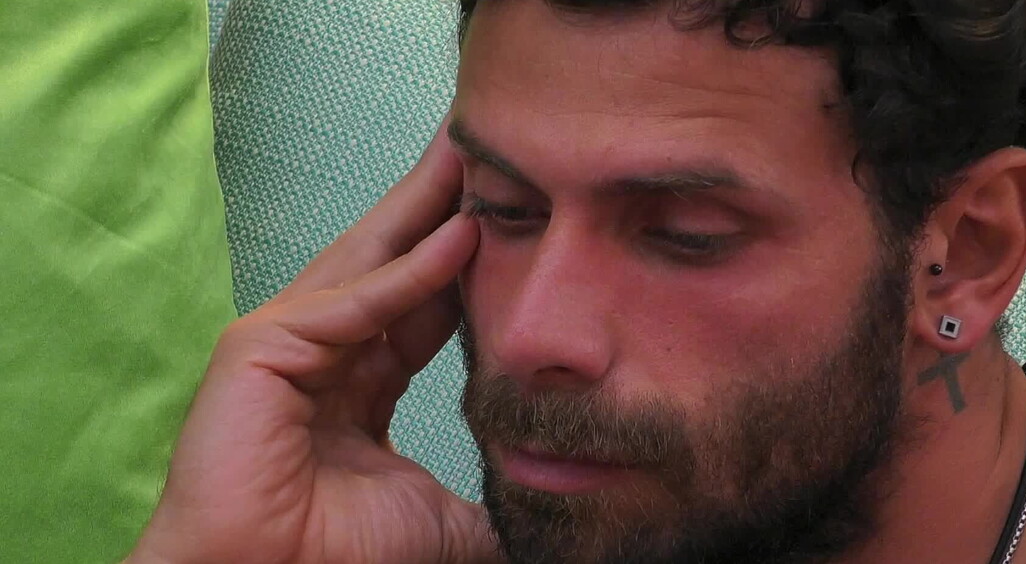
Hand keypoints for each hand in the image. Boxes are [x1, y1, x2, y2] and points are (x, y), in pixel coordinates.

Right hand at [129, 124, 499, 563]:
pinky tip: (463, 235)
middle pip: (396, 262)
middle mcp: (322, 351)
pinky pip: (356, 305)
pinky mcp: (262, 347)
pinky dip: (411, 272)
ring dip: (429, 207)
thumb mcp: (440, 517)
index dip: (468, 260)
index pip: (424, 304)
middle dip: (443, 206)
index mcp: (356, 382)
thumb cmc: (336, 559)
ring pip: (373, 261)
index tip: (517, 219)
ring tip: (478, 153)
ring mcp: (288, 342)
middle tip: (491, 149)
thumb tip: (548, 504)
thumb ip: (489, 496)